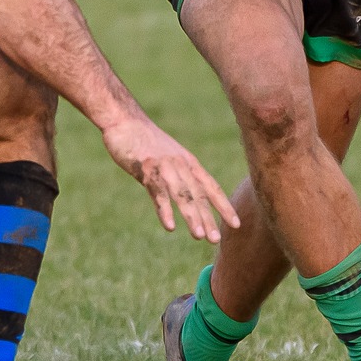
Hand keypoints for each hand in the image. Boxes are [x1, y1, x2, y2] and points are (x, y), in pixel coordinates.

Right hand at [100, 116, 239, 242]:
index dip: (224, 206)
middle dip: (209, 218)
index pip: (211, 187)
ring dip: (192, 215)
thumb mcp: (168, 156)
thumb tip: (187, 194)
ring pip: (182, 194)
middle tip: (216, 239)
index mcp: (189, 163)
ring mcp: (164, 166)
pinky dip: (165, 210)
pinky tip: (170, 226)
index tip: (235, 224)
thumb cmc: (145, 140)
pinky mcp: (145, 168)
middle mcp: (181, 165)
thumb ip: (179, 174)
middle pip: (199, 194)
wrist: (125, 120)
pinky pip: (158, 192)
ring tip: (199, 236)